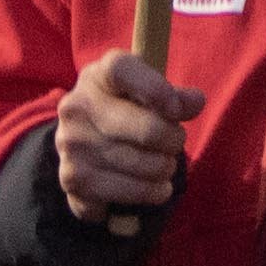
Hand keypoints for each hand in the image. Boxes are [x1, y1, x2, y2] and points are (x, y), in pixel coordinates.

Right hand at [55, 51, 196, 220]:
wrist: (85, 139)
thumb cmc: (128, 108)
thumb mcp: (150, 90)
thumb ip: (175, 95)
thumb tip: (194, 103)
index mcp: (97, 76)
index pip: (122, 70)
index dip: (158, 90)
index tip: (176, 109)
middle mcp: (76, 108)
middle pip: (149, 130)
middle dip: (174, 141)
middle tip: (174, 142)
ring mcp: (71, 146)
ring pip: (146, 168)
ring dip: (165, 170)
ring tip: (161, 164)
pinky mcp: (72, 181)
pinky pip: (130, 195)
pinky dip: (148, 194)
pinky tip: (145, 186)